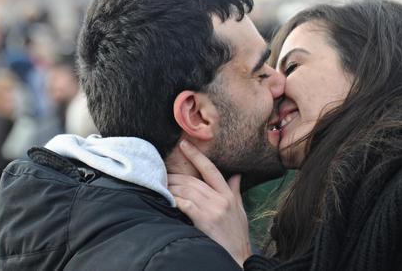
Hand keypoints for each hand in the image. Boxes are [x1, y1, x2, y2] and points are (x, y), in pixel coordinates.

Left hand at [168, 140, 250, 266]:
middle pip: (193, 180)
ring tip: (161, 185)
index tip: (184, 145)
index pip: (210, 169)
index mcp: (228, 195)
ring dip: (172, 187)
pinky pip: (185, 204)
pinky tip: (167, 198)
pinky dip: (175, 200)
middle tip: (163, 172)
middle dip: (176, 176)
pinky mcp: (204, 220)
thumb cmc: (237, 235)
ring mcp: (212, 209)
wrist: (238, 257)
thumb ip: (235, 191)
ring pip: (187, 190)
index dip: (196, 156)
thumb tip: (237, 175)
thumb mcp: (240, 211)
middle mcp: (221, 199)